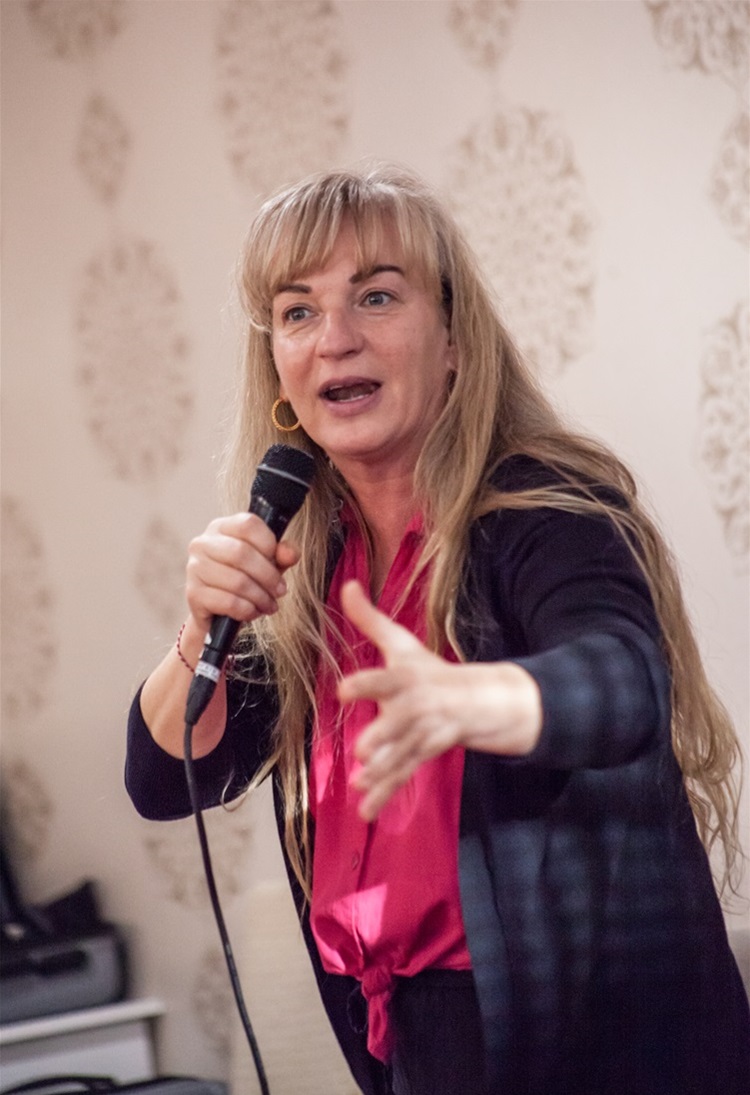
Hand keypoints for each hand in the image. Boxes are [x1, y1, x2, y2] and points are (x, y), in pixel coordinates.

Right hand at [185, 512, 299, 636]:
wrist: (218, 611)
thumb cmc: (245, 578)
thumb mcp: (268, 562)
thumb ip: (282, 554)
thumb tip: (290, 554)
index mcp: (221, 527)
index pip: (248, 524)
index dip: (269, 543)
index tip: (278, 560)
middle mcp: (202, 543)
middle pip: (242, 553)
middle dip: (268, 576)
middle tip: (280, 590)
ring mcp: (194, 568)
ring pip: (237, 581)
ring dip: (260, 597)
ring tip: (269, 604)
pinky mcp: (193, 594)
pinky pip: (228, 602)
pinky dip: (247, 610)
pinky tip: (252, 611)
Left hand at [337, 581, 542, 820]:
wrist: (477, 702)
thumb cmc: (428, 669)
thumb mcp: (401, 643)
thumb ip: (369, 619)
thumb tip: (348, 584)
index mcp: (406, 677)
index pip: (385, 678)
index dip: (366, 683)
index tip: (344, 689)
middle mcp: (416, 706)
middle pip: (400, 722)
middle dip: (384, 735)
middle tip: (363, 749)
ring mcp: (423, 733)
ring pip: (403, 753)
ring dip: (384, 770)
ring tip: (362, 781)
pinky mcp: (423, 754)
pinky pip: (403, 774)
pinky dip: (385, 793)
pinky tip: (365, 810)